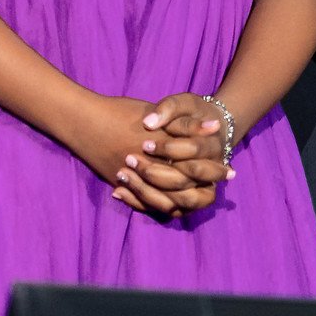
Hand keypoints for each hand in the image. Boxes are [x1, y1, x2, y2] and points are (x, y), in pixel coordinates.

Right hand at [64, 94, 224, 218]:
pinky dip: (161, 204)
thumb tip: (214, 127)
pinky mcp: (120, 184)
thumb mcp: (154, 111)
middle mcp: (146, 164)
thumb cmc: (121, 111)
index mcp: (157, 145)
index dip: (213, 168)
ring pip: (166, 199)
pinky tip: (175, 204)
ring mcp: (132, 177)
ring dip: (186, 199)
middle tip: (222, 184)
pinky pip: (145, 202)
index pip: (193, 162)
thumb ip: (184, 123)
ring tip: (203, 197)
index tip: (231, 171)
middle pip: (183, 184)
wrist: (84, 119)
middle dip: (205, 185)